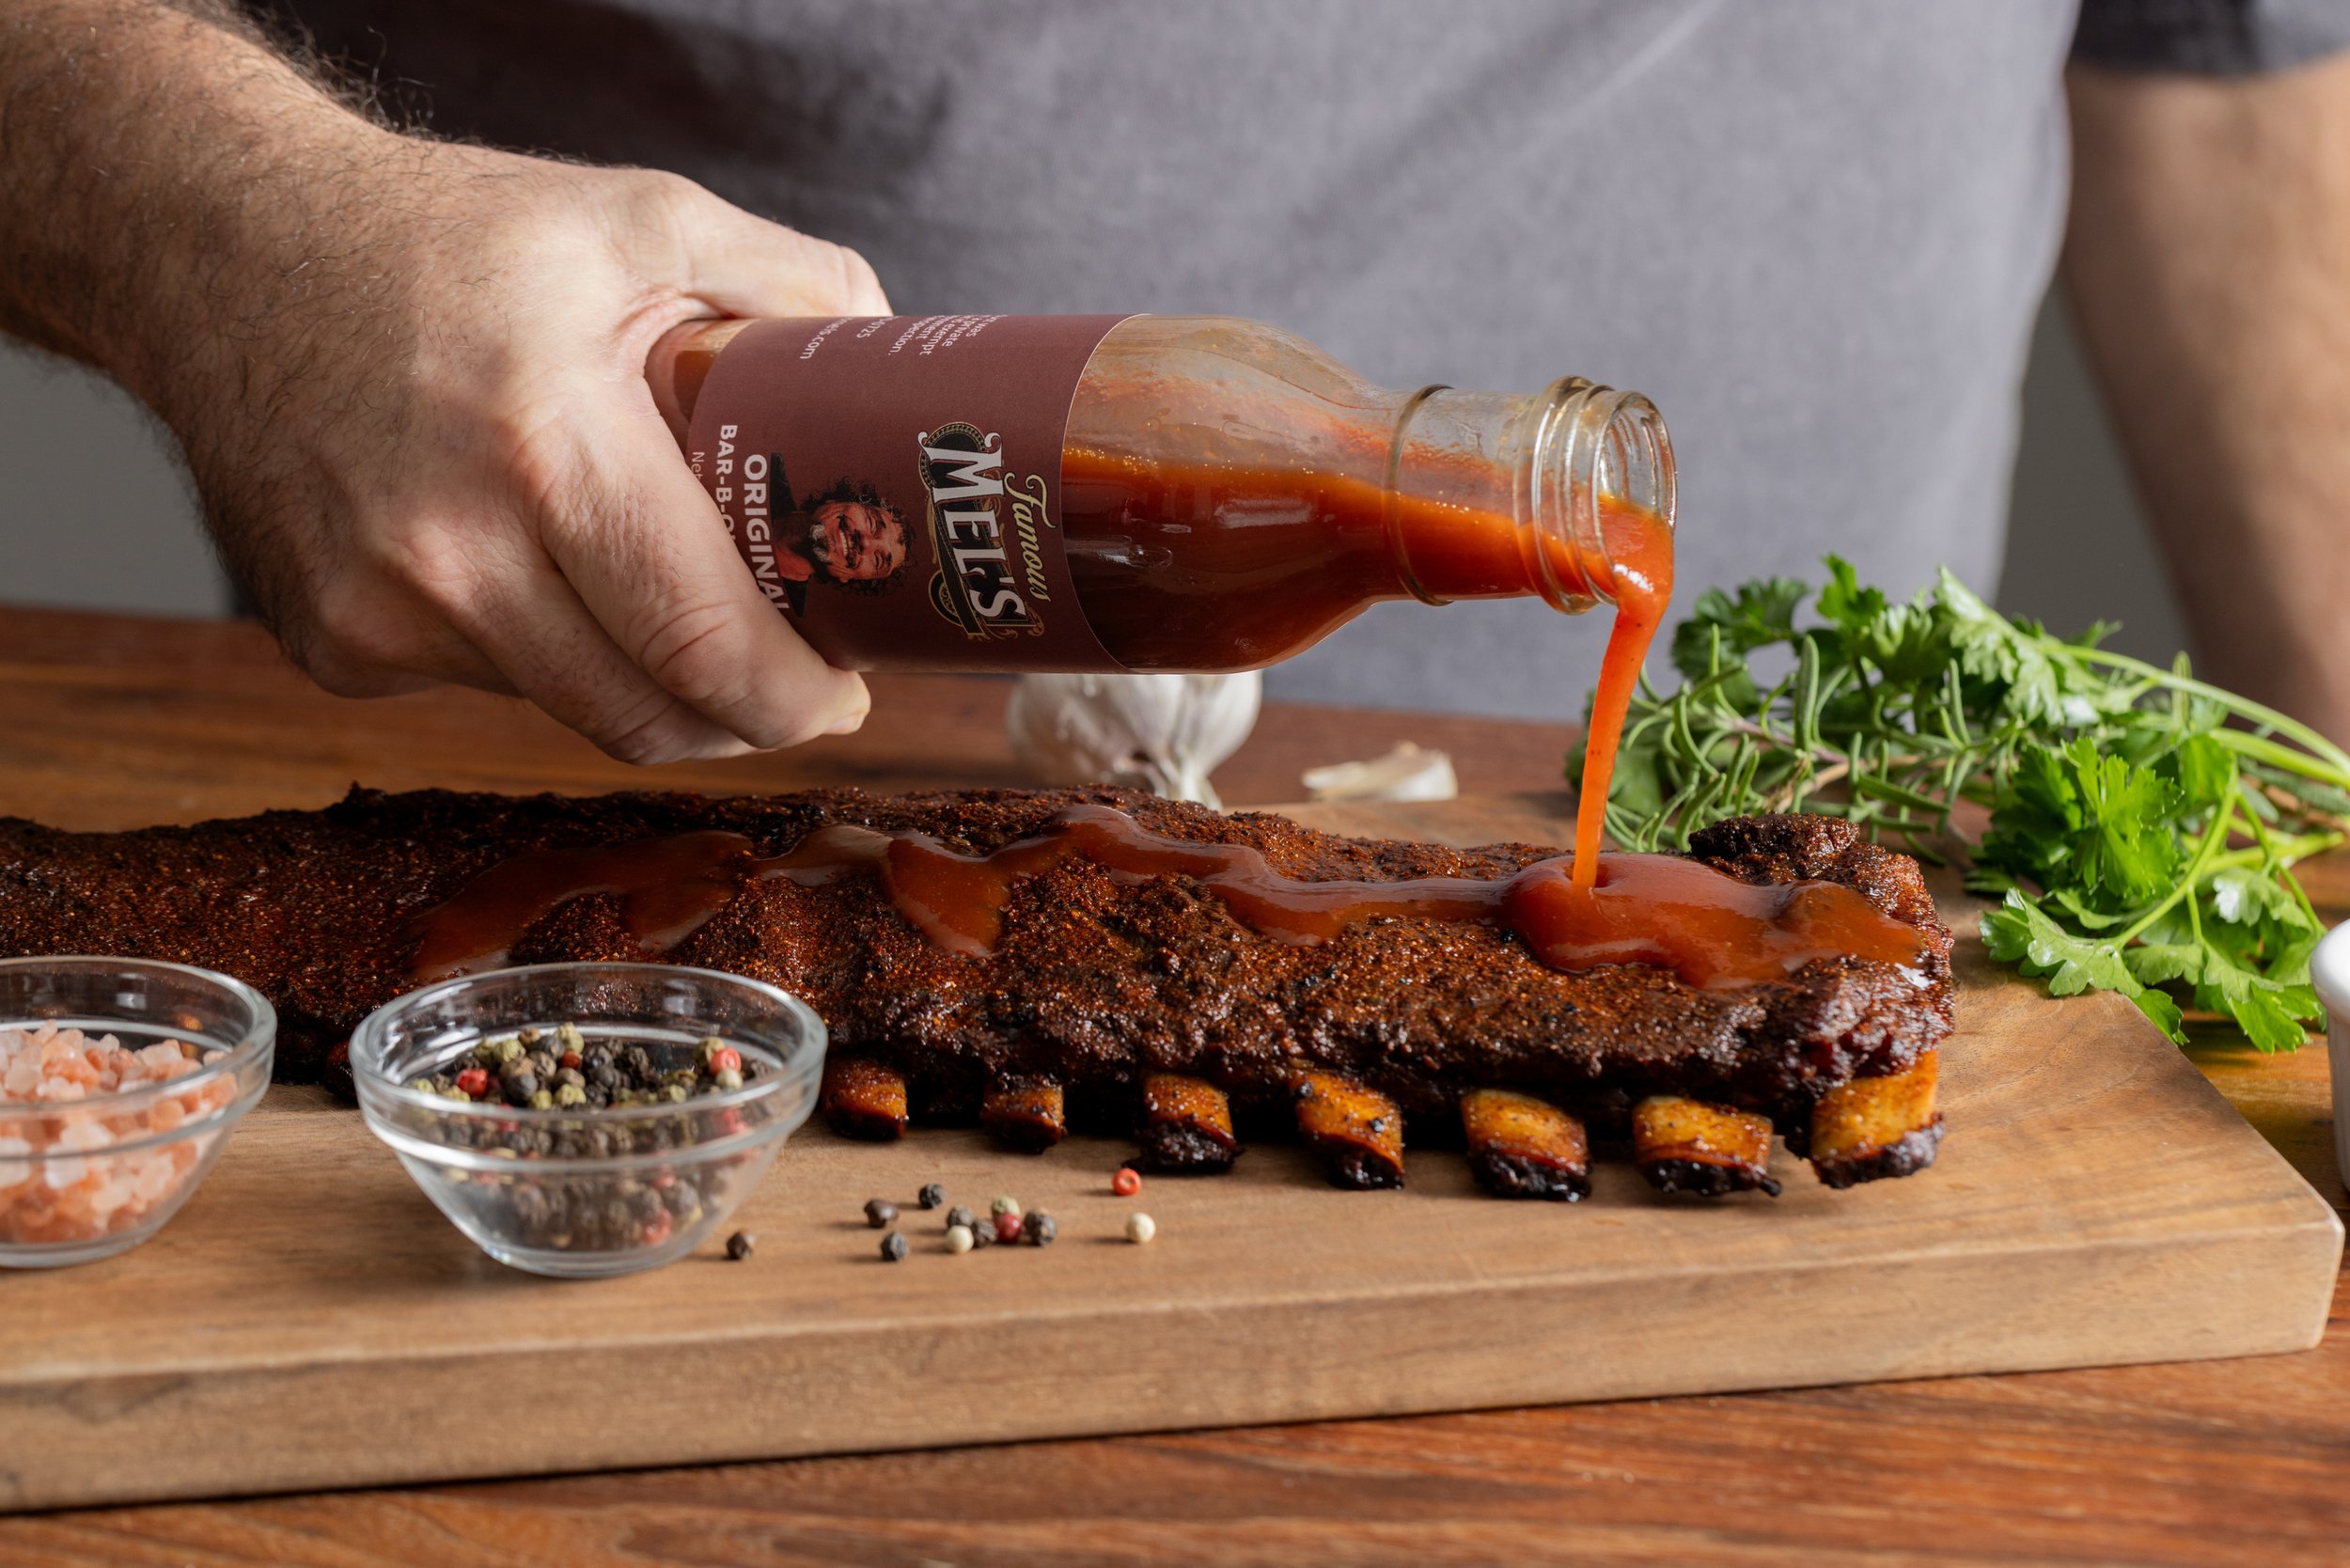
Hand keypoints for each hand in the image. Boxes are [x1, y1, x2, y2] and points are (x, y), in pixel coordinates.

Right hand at [169, 137, 885, 760]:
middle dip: (747, 718)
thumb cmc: (440, 235)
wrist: (221, 247)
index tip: (847, 685)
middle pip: (648, 718)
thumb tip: (891, 365)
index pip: (702, 642)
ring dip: (650, 685)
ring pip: (574, 710)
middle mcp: (448, 553)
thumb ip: (791, 284)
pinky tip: (542, 567)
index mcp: (546, 445)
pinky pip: (488, 687)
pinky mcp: (333, 646)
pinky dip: (546, 651)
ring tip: (685, 609)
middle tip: (800, 681)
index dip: (796, 697)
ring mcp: (377, 614)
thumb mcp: (639, 218)